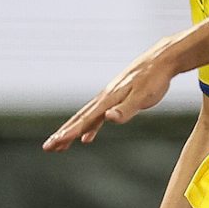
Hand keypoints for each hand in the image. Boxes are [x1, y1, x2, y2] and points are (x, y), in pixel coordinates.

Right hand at [44, 39, 180, 151]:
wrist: (161, 60)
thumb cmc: (154, 79)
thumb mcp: (143, 96)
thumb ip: (126, 109)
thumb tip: (108, 118)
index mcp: (109, 99)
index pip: (86, 119)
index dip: (71, 132)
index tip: (56, 142)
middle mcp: (105, 98)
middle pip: (80, 119)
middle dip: (63, 133)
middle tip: (48, 147)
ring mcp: (109, 98)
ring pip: (86, 118)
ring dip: (72, 131)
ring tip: (59, 146)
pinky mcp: (116, 99)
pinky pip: (97, 116)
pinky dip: (89, 128)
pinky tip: (87, 138)